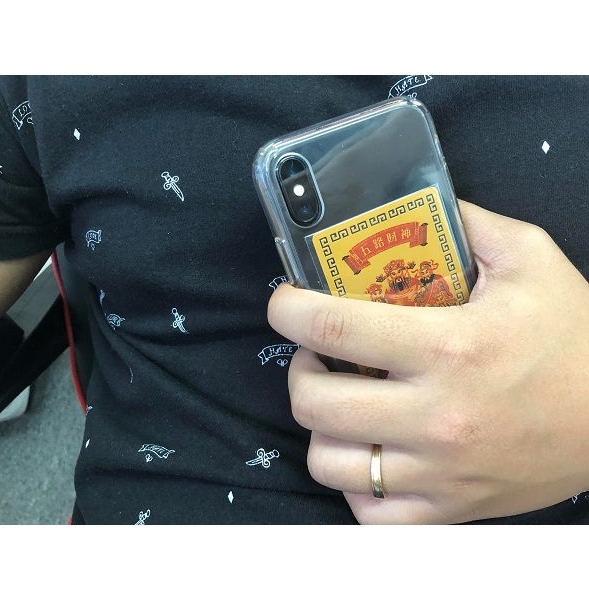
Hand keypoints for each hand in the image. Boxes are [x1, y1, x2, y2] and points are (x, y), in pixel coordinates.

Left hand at [267, 201, 588, 523]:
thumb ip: (468, 224)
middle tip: (316, 353)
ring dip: (319, 427)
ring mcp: (439, 472)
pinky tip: (370, 451)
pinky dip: (354, 483)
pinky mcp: (450, 510)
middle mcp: (436, 417)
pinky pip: (369, 513)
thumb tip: (413, 206)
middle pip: (314, 403)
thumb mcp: (529, 260)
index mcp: (449, 347)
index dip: (288, 311)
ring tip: (339, 402)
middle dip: (297, 369)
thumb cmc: (574, 338)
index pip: (334, 329)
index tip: (285, 302)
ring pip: (329, 463)